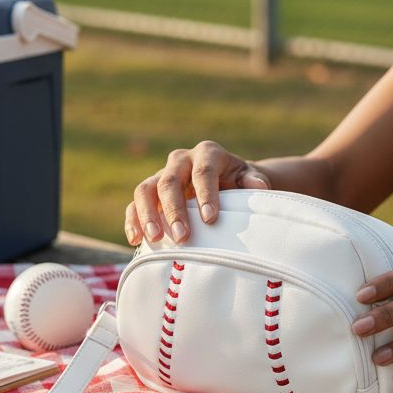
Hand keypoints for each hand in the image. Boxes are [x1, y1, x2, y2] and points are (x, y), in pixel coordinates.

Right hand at [126, 140, 270, 245]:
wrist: (225, 180)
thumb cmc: (239, 181)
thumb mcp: (249, 177)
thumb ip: (253, 181)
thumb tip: (259, 187)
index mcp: (207, 153)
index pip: (203, 172)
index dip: (205, 195)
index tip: (210, 219)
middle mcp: (180, 160)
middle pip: (170, 181)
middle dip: (174, 210)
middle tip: (182, 236)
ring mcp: (161, 174)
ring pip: (145, 189)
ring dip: (147, 215)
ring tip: (155, 239)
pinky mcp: (149, 192)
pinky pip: (134, 203)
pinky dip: (133, 220)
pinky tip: (136, 240)